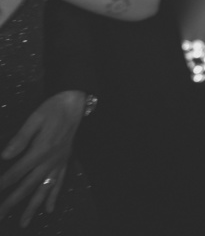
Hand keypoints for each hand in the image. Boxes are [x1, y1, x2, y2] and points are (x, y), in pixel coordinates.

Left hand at [0, 91, 84, 225]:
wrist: (76, 103)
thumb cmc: (53, 109)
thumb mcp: (34, 118)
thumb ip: (20, 138)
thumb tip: (5, 155)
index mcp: (40, 150)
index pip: (15, 173)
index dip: (1, 185)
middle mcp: (49, 160)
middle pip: (27, 186)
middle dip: (12, 203)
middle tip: (0, 216)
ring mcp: (58, 163)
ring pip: (44, 189)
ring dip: (33, 207)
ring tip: (24, 222)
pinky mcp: (64, 161)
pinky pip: (59, 182)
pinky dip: (54, 196)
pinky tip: (49, 209)